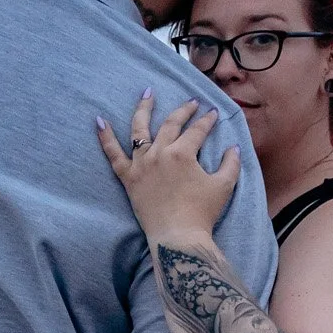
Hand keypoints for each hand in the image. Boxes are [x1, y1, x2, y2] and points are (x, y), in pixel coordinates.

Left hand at [96, 92, 241, 242]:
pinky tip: (99, 121)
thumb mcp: (224, 186)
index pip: (197, 130)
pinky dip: (105, 137)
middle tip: (191, 102)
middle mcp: (159, 153)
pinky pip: (113, 154)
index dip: (207, 120)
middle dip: (183, 110)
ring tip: (147, 94)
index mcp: (183, 153)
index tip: (213, 113)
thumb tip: (234, 147)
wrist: (177, 238)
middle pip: (170, 124)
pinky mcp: (128, 178)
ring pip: (139, 130)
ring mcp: (141, 164)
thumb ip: (230, 163)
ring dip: (143, 109)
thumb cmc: (202, 213)